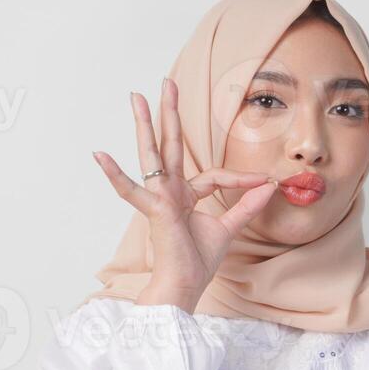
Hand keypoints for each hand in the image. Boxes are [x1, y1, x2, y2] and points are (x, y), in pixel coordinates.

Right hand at [92, 78, 277, 303]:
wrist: (184, 286)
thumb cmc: (197, 262)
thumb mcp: (228, 228)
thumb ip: (246, 206)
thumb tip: (269, 186)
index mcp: (185, 196)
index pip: (214, 176)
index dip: (241, 178)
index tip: (265, 181)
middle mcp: (168, 191)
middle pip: (170, 145)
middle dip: (170, 114)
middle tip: (167, 83)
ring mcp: (158, 198)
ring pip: (151, 154)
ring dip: (144, 124)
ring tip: (136, 97)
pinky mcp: (154, 209)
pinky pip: (131, 190)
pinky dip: (115, 174)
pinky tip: (99, 154)